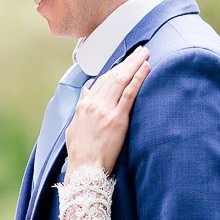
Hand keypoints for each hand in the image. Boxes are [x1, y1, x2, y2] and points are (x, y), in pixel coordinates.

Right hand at [64, 46, 149, 171]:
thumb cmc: (81, 153)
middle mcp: (94, 104)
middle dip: (128, 61)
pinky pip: (129, 93)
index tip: (125, 62)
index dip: (116, 69)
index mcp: (84, 105)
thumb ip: (82, 107)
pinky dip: (137, 78)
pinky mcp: (117, 119)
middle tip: (140, 50)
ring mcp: (106, 110)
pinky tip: (145, 68)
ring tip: (145, 53)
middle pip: (113, 76)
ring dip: (134, 64)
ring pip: (121, 80)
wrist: (86, 169)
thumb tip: (87, 92)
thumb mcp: (74, 127)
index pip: (102, 81)